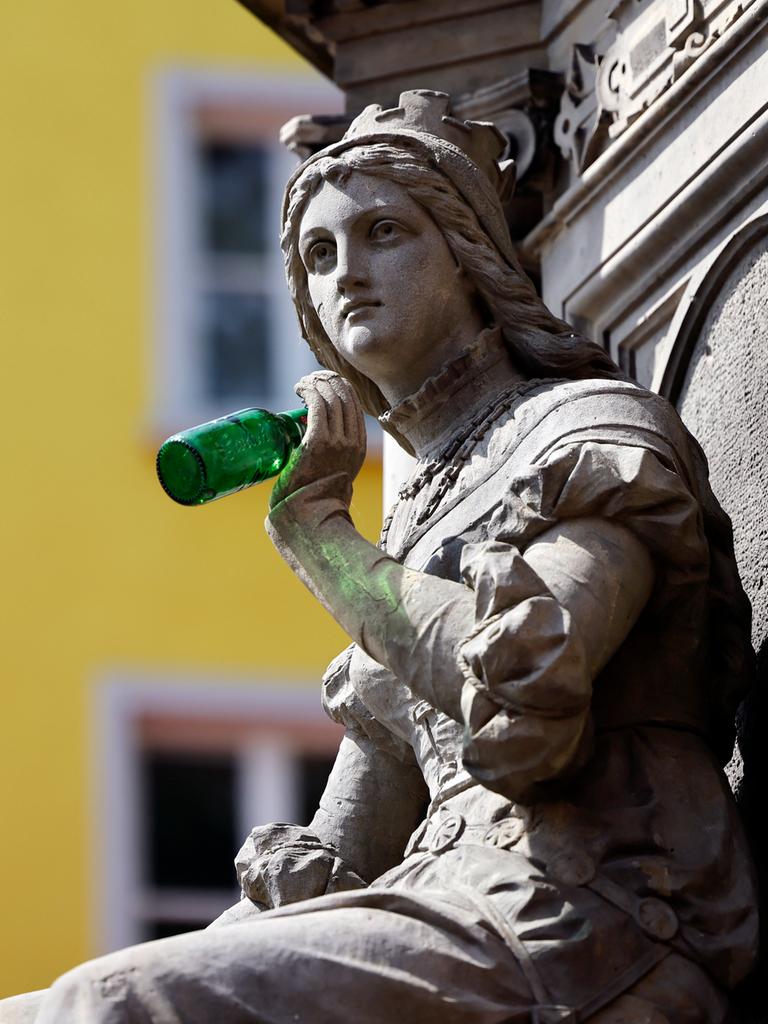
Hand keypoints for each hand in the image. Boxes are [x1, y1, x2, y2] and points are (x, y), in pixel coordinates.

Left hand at [269, 370, 366, 509]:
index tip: (323, 381)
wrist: (310, 515)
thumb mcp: (332, 470)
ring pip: (331, 397)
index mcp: (358, 447)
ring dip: (315, 383)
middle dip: (327, 380)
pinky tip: (299, 389)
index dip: (339, 386)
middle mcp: (352, 442)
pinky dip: (308, 392)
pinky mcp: (318, 442)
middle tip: (310, 379)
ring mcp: (337, 442)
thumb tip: (310, 429)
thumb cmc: (314, 496)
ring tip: (302, 384)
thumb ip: (329, 451)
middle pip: (344, 396)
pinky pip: (317, 406)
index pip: (354, 405)